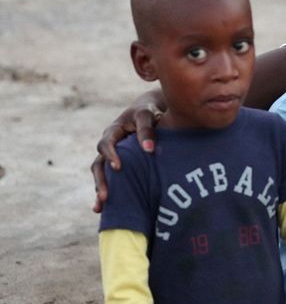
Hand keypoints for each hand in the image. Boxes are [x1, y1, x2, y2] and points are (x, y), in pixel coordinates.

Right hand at [91, 94, 163, 212]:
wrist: (151, 110)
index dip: (110, 155)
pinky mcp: (118, 165)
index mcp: (113, 131)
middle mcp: (109, 145)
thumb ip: (147, 130)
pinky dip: (107, 192)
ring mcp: (111, 156)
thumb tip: (149, 150)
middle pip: (99, 164)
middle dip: (101, 181)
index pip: (106, 144)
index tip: (118, 168)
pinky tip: (103, 209)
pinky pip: (110, 179)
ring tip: (101, 207)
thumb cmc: (149, 111)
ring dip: (100, 190)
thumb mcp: (147, 115)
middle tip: (106, 196)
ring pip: (101, 174)